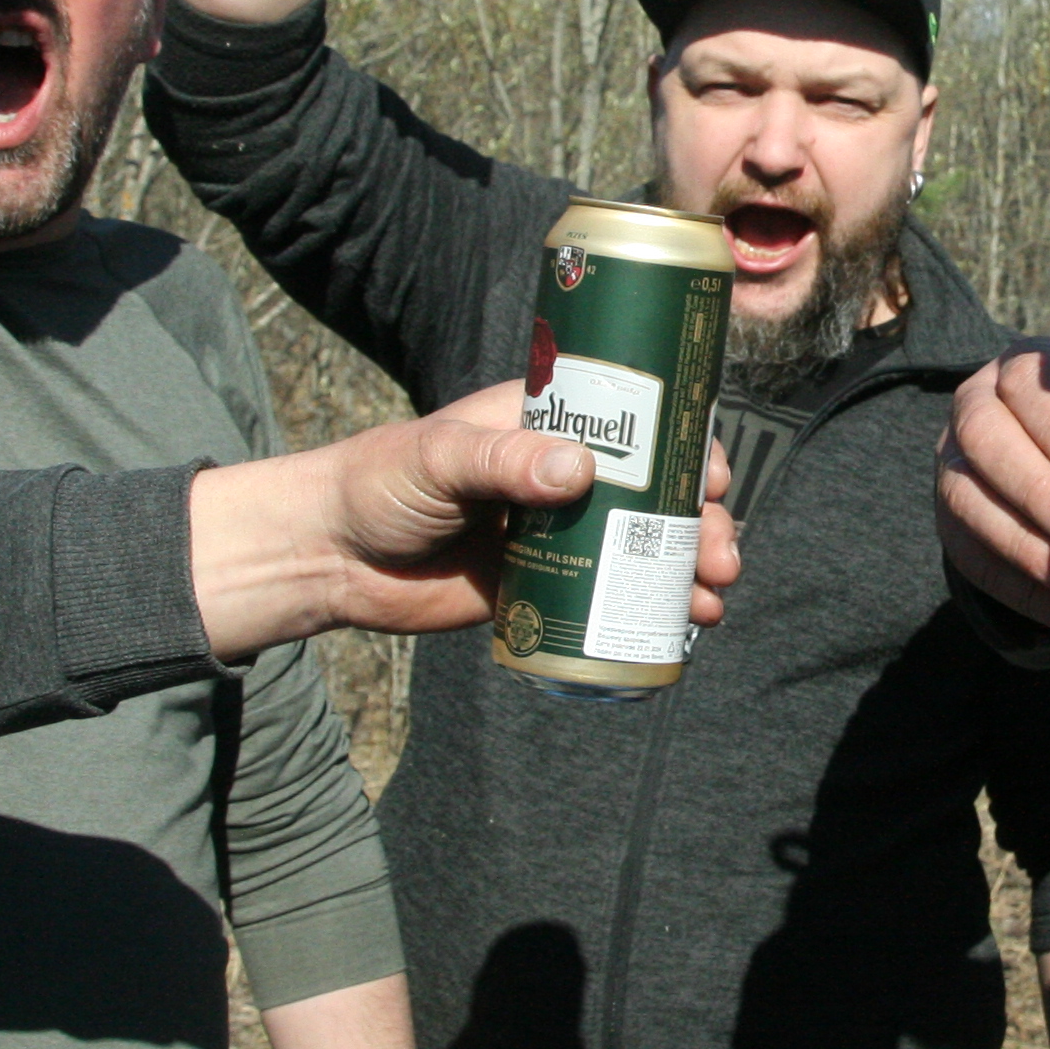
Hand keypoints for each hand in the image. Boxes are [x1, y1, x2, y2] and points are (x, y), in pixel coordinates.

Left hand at [190, 386, 740, 655]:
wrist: (330, 559)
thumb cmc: (376, 484)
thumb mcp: (437, 458)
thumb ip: (502, 463)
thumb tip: (579, 472)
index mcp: (545, 423)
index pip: (636, 421)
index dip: (687, 443)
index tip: (712, 474)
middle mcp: (562, 473)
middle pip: (656, 491)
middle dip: (700, 521)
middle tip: (719, 554)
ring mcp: (558, 532)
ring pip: (643, 546)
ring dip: (687, 569)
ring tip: (709, 599)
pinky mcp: (545, 585)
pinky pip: (610, 595)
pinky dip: (651, 609)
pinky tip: (682, 627)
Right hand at [936, 339, 1049, 631]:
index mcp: (1026, 366)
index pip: (1028, 381)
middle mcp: (977, 404)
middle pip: (985, 438)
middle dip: (1040, 492)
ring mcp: (953, 461)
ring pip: (966, 499)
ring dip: (1026, 548)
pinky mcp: (949, 517)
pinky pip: (969, 557)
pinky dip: (1023, 591)